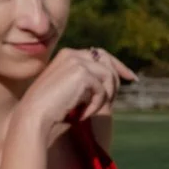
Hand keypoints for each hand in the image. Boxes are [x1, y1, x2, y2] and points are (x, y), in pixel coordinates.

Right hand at [11, 47, 136, 142]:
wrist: (35, 114)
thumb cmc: (50, 109)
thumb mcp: (70, 90)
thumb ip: (87, 82)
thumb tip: (112, 79)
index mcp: (68, 55)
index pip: (100, 54)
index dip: (119, 66)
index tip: (132, 78)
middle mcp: (72, 54)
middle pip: (109, 63)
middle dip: (115, 83)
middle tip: (111, 103)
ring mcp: (76, 61)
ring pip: (109, 77)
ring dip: (103, 98)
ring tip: (88, 111)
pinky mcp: (81, 72)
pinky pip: (102, 90)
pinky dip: (95, 105)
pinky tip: (82, 114)